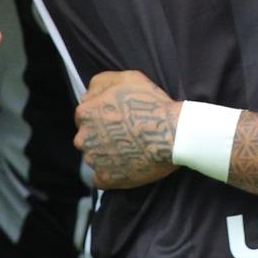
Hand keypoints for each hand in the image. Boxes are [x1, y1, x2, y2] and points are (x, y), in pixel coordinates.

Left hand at [74, 70, 179, 189]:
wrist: (173, 134)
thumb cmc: (151, 104)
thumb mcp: (126, 78)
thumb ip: (101, 82)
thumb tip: (89, 93)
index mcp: (86, 113)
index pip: (84, 116)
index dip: (101, 116)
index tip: (117, 120)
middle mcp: (84, 138)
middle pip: (87, 137)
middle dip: (101, 136)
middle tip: (125, 135)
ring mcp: (94, 161)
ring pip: (94, 157)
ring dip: (106, 155)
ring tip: (129, 151)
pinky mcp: (106, 179)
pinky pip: (101, 178)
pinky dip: (111, 174)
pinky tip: (126, 166)